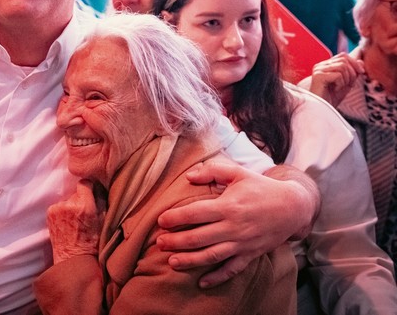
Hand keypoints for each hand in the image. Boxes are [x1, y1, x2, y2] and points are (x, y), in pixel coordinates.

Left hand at [46, 180, 101, 264]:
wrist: (74, 259)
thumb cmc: (93, 242)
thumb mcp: (104, 221)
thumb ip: (101, 201)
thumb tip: (98, 186)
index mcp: (85, 206)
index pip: (84, 184)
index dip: (88, 188)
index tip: (90, 193)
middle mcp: (69, 205)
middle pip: (76, 193)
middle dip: (81, 200)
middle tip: (84, 214)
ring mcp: (57, 209)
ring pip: (67, 200)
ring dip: (71, 206)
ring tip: (75, 221)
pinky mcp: (50, 213)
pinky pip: (59, 206)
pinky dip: (63, 211)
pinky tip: (67, 223)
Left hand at [156, 159, 316, 287]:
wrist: (293, 207)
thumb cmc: (261, 187)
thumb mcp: (238, 173)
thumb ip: (213, 171)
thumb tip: (189, 176)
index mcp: (229, 206)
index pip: (196, 213)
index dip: (176, 217)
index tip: (161, 220)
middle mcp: (234, 227)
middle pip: (200, 237)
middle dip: (177, 241)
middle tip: (159, 242)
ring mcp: (243, 243)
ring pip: (212, 255)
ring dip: (191, 260)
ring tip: (172, 262)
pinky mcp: (251, 254)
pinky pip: (233, 269)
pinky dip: (218, 277)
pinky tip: (202, 282)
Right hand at [308, 52, 363, 106]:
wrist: (321, 111)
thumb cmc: (331, 99)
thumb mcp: (346, 84)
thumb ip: (353, 72)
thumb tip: (361, 61)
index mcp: (325, 65)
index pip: (343, 56)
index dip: (355, 63)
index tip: (361, 73)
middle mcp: (320, 65)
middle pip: (344, 59)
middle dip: (352, 72)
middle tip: (349, 84)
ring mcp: (318, 70)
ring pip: (342, 66)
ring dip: (347, 79)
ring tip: (340, 88)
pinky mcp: (318, 76)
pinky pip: (338, 75)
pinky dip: (341, 84)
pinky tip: (335, 90)